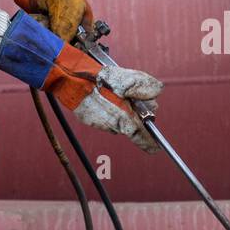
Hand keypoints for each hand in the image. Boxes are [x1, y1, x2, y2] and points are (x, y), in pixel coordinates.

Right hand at [44, 44, 161, 152]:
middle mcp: (112, 125)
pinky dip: (111, 107)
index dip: (149, 143)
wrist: (72, 80)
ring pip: (120, 119)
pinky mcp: (91, 118)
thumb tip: (158, 90)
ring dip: (123, 109)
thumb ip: (144, 86)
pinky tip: (107, 94)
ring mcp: (100, 123)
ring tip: (117, 92)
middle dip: (138, 114)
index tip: (155, 149)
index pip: (140, 137)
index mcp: (123, 120)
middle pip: (133, 124)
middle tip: (135, 97)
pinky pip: (107, 115)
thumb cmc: (99, 81)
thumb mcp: (126, 80)